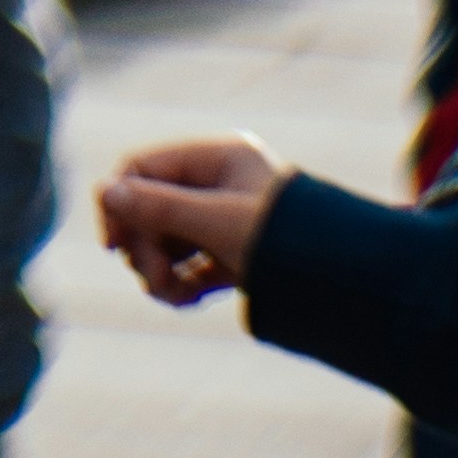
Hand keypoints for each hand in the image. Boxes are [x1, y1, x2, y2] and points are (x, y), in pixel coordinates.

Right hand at [95, 134, 292, 307]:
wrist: (353, 286)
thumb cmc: (289, 241)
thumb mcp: (218, 222)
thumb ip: (158, 207)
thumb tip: (104, 192)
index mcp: (218, 157)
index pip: (145, 168)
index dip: (121, 201)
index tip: (114, 242)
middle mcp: (220, 184)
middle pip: (152, 208)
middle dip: (146, 246)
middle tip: (152, 277)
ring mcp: (227, 221)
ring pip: (168, 240)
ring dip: (160, 270)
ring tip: (172, 295)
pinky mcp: (236, 257)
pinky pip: (190, 265)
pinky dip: (181, 283)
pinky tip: (186, 300)